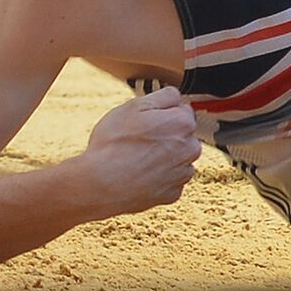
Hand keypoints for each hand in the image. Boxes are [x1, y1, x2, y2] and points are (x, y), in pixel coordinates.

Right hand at [81, 85, 200, 216]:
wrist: (100, 185)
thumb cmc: (114, 144)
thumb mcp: (134, 105)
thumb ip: (163, 96)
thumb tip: (176, 97)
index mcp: (183, 123)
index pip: (181, 110)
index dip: (161, 113)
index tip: (146, 121)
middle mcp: (190, 148)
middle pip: (182, 135)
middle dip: (166, 134)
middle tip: (138, 140)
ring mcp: (182, 173)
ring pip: (177, 158)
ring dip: (164, 157)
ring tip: (136, 158)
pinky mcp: (173, 193)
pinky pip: (169, 180)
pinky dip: (158, 177)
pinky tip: (140, 174)